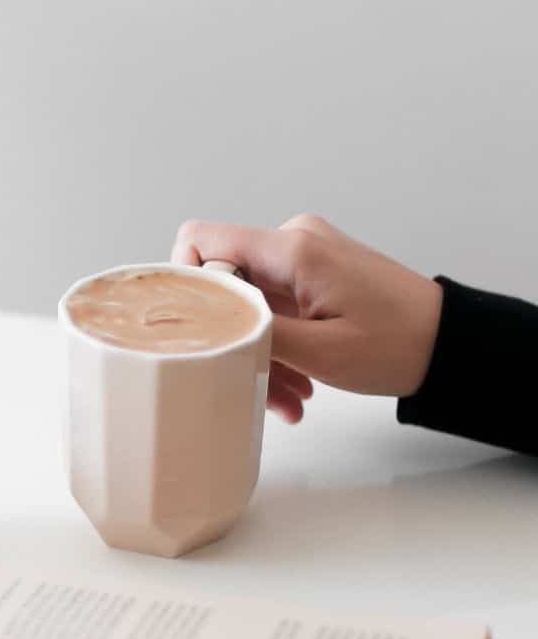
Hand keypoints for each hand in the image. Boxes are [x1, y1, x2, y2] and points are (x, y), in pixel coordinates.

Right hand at [172, 214, 443, 422]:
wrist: (451, 345)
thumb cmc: (399, 345)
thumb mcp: (318, 352)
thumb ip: (251, 329)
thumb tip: (201, 323)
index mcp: (291, 249)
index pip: (200, 240)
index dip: (186, 281)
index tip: (200, 328)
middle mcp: (293, 242)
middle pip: (226, 285)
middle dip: (234, 338)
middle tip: (256, 385)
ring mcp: (303, 257)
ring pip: (249, 305)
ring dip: (261, 353)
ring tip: (289, 398)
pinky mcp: (313, 274)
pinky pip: (273, 309)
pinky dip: (280, 347)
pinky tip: (300, 385)